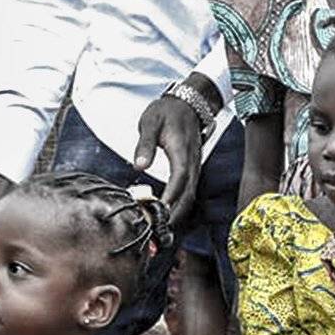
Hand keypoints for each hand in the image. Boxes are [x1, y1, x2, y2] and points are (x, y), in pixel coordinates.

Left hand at [134, 95, 203, 222]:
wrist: (187, 104)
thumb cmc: (168, 112)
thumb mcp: (150, 123)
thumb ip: (145, 144)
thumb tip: (140, 164)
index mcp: (181, 153)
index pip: (179, 180)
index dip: (171, 198)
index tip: (160, 212)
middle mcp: (191, 163)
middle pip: (188, 195)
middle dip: (175, 214)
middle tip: (159, 230)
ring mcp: (194, 167)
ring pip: (190, 196)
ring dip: (178, 213)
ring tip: (162, 227)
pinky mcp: (192, 169)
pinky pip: (189, 191)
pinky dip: (180, 205)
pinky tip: (169, 212)